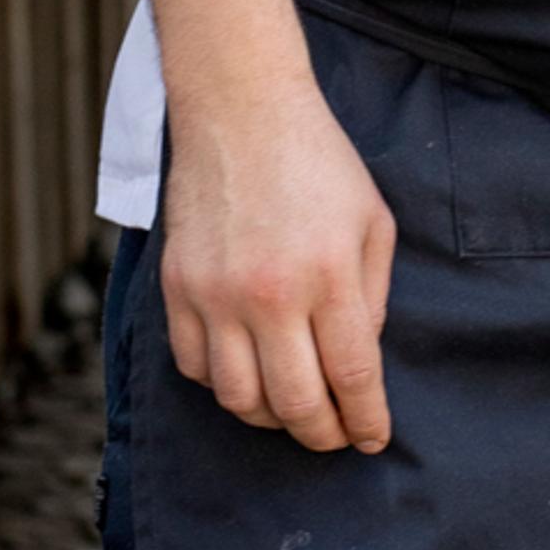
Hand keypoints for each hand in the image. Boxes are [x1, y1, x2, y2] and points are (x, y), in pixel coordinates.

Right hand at [160, 69, 398, 453]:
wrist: (240, 111)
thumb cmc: (317, 162)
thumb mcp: (371, 223)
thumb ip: (372, 298)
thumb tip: (357, 363)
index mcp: (329, 275)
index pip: (352, 377)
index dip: (365, 421)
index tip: (372, 439)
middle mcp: (269, 293)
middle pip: (294, 403)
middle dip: (321, 434)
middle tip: (334, 436)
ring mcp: (215, 294)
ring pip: (237, 397)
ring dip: (269, 417)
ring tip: (290, 408)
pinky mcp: (177, 288)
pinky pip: (193, 366)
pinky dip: (221, 384)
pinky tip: (245, 372)